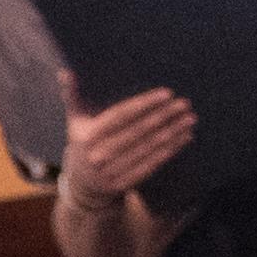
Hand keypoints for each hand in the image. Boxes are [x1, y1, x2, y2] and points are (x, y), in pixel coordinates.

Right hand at [57, 87, 195, 204]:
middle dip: (163, 116)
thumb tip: (66, 71)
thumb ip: (71, 96)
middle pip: (137, 132)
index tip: (167, 93)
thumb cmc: (83, 144)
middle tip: (184, 104)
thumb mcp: (74, 121)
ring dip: (172, 133)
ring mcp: (111, 172)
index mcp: (87, 136)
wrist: (81, 185)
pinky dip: (170, 150)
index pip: (121, 116)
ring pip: (148, 148)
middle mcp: (98, 155)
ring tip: (190, 119)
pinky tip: (184, 138)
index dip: (145, 104)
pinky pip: (151, 164)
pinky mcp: (124, 184)